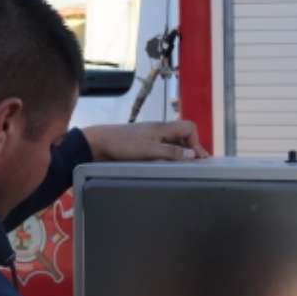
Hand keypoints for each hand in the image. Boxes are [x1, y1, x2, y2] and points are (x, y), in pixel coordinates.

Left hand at [81, 120, 210, 162]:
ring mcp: (151, 137)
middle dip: (191, 149)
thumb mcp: (149, 150)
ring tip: (183, 168)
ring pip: (173, 143)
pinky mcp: (144, 145)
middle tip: (195, 165)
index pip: (189, 128)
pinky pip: (163, 149)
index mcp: (162, 128)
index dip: (196, 142)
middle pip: (183, 135)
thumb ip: (171, 152)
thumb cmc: (122, 144)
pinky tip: (167, 166)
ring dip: (180, 153)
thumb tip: (192, 155)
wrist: (98, 144)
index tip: (197, 159)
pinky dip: (169, 156)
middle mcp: (159, 131)